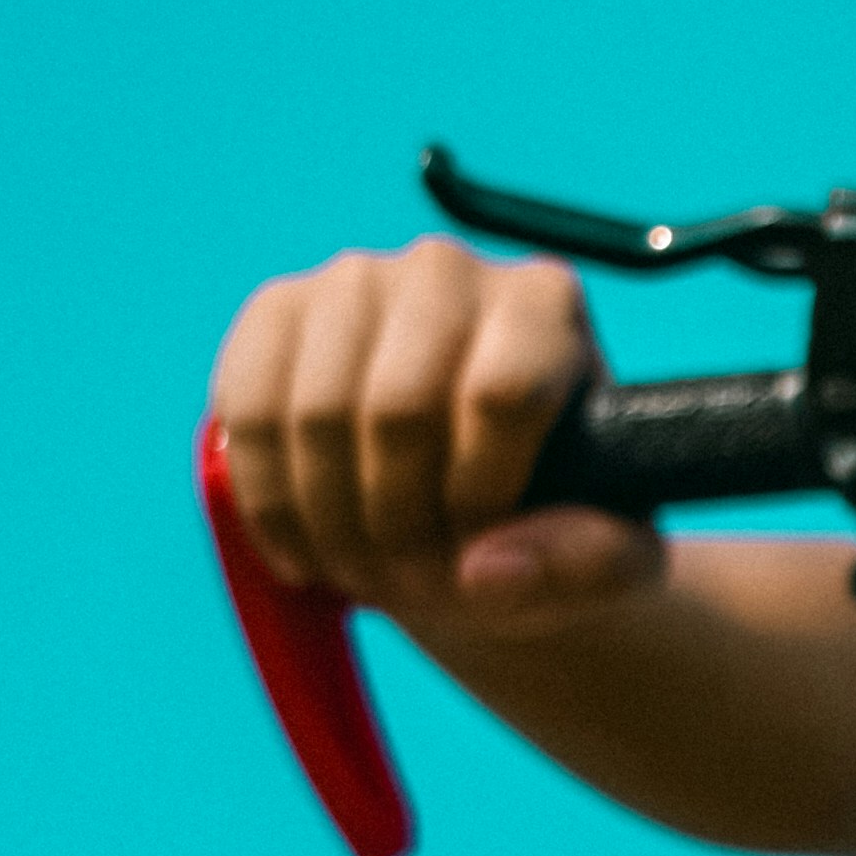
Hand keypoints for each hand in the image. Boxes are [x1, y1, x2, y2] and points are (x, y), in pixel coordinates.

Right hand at [208, 236, 656, 628]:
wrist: (469, 512)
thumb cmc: (552, 524)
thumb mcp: (609, 561)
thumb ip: (589, 564)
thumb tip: (485, 569)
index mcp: (545, 304)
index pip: (500, 393)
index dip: (478, 496)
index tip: (480, 554)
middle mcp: (447, 269)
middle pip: (398, 409)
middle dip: (398, 527)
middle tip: (412, 586)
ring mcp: (352, 280)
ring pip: (315, 415)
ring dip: (332, 525)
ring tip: (366, 574)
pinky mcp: (275, 313)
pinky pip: (246, 413)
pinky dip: (269, 502)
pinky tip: (304, 549)